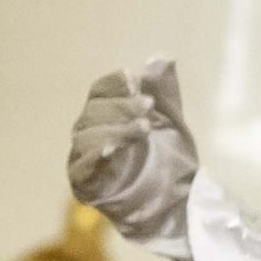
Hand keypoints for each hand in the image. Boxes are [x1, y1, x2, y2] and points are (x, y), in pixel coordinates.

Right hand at [65, 57, 199, 250]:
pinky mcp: (84, 187)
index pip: (98, 91)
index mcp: (105, 115)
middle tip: (149, 106)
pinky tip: (113, 149)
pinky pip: (80, 169)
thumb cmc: (172, 161)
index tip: (135, 80)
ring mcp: (84, 162)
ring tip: (143, 129)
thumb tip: (162, 58)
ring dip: (115, 129)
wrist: (180, 202)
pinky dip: (95, 157)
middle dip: (121, 106)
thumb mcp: (172, 121)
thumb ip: (165, 91)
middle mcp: (89, 135)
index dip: (114, 83)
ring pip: (86, 138)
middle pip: (93, 112)